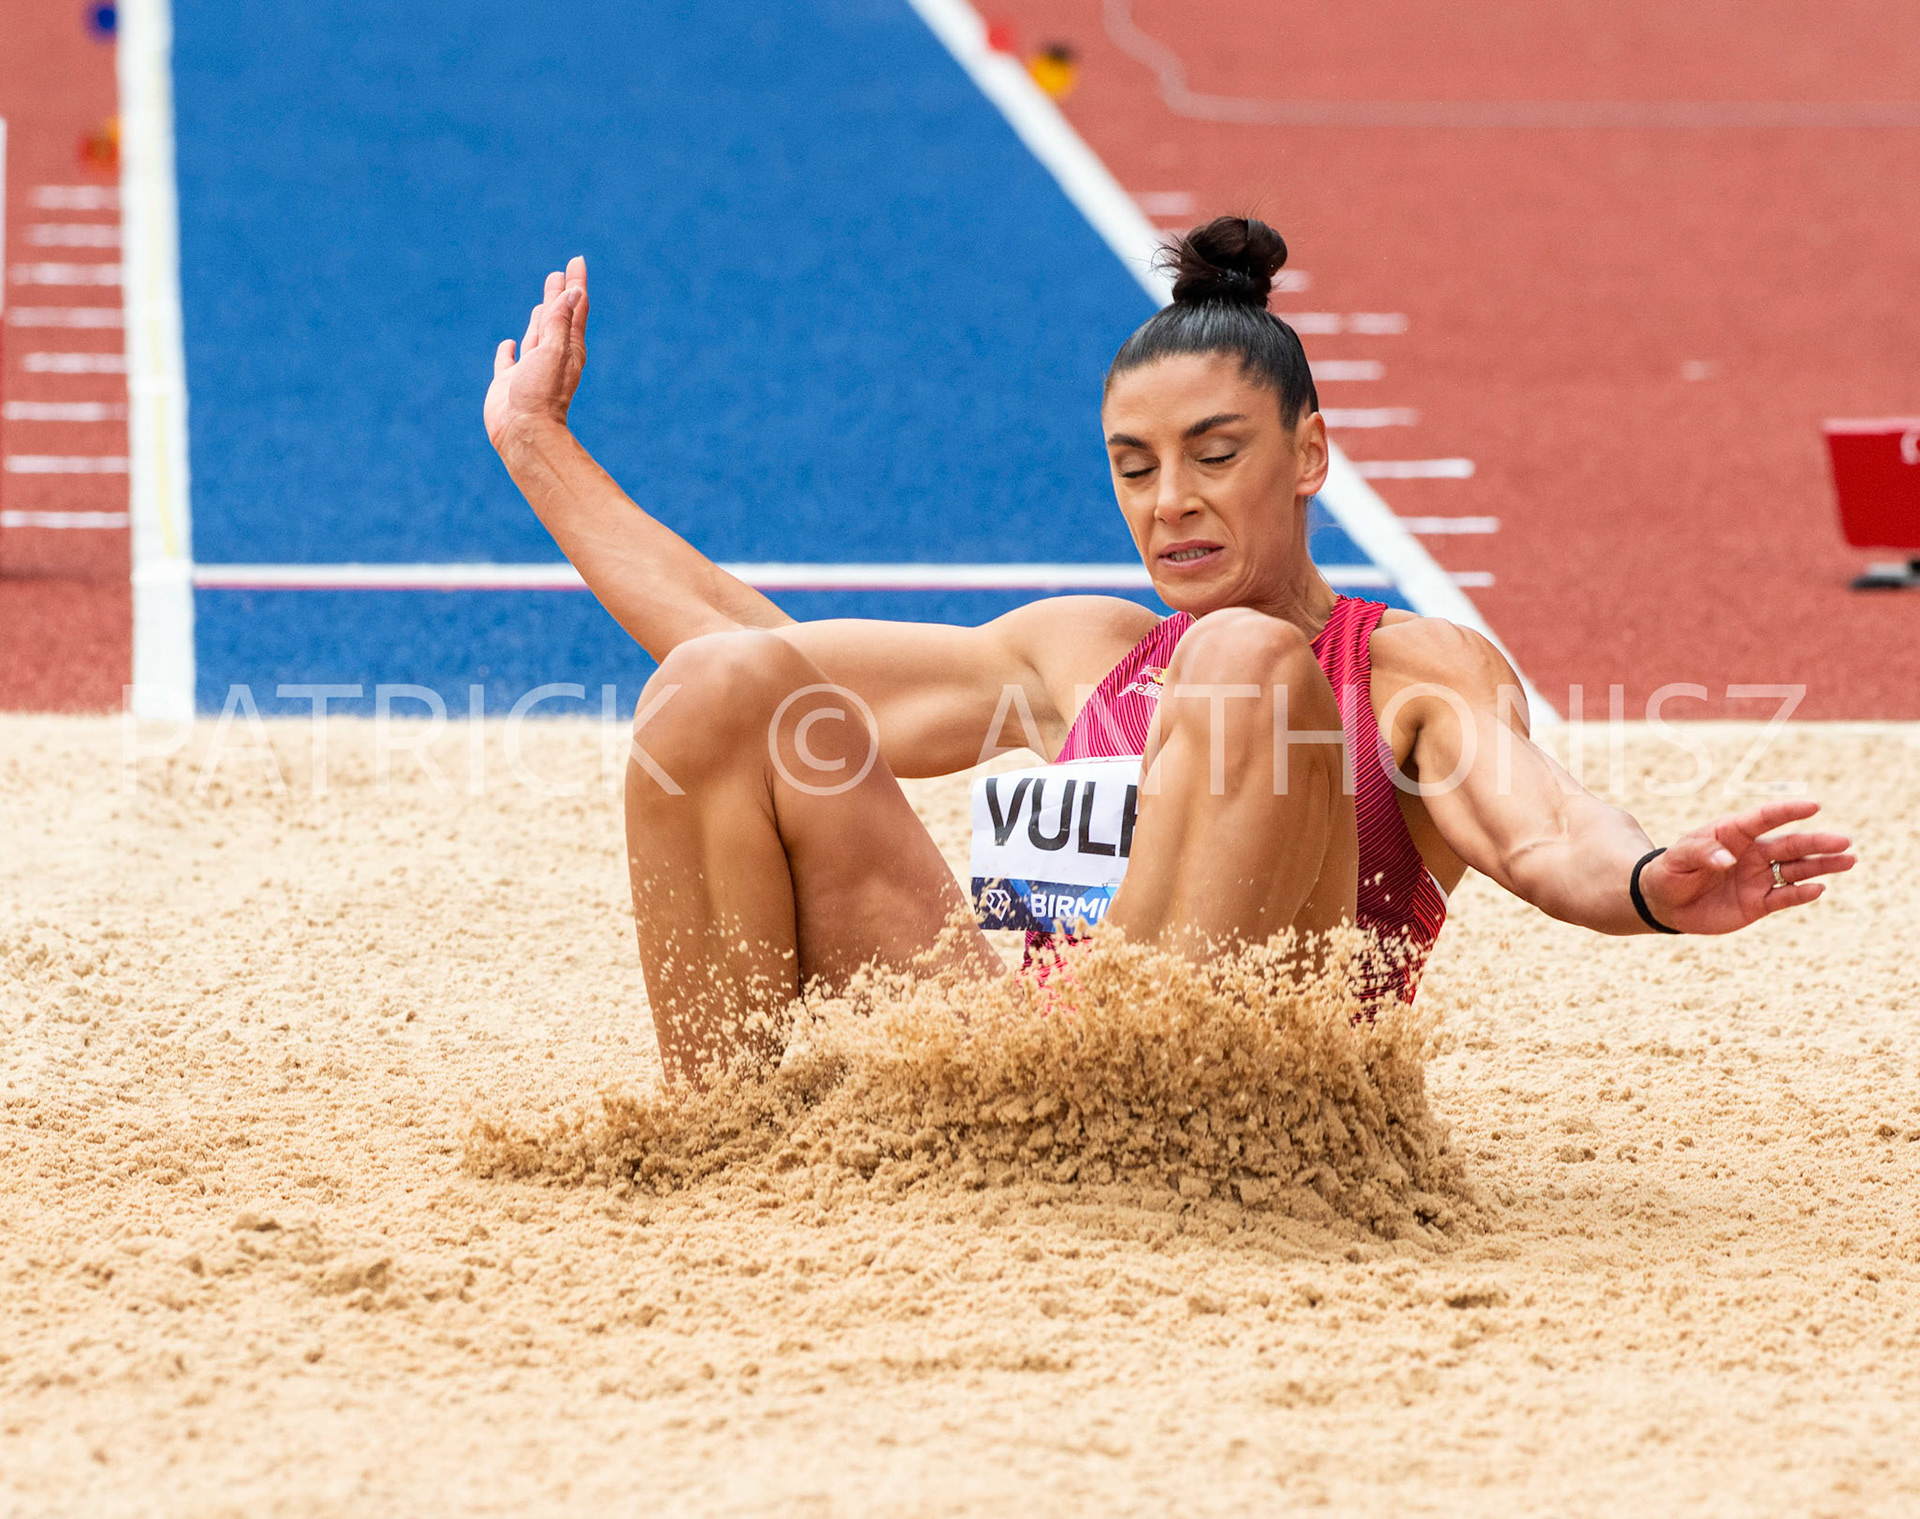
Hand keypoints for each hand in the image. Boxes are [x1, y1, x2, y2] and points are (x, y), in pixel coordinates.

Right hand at [485, 256, 588, 450]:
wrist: (523, 434)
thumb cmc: (541, 393)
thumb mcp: (553, 351)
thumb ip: (559, 321)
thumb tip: (573, 292)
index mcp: (567, 349)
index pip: (573, 308)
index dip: (575, 284)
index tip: (577, 260)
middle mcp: (550, 357)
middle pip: (556, 318)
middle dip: (558, 295)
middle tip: (559, 274)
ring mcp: (529, 371)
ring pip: (535, 336)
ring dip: (539, 319)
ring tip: (542, 304)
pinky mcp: (508, 384)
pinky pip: (509, 362)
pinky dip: (510, 351)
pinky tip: (510, 344)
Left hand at [1639, 799, 1854, 934]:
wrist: (1665, 902)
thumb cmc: (1671, 871)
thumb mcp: (1678, 859)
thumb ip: (1702, 854)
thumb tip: (1728, 860)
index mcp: (1733, 833)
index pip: (1764, 818)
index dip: (1788, 811)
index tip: (1814, 805)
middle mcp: (1752, 853)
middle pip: (1791, 845)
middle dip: (1818, 843)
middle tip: (1845, 841)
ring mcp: (1759, 877)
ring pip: (1797, 869)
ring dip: (1822, 866)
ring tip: (1849, 860)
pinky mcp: (1759, 902)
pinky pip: (1786, 897)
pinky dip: (1802, 894)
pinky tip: (1819, 889)